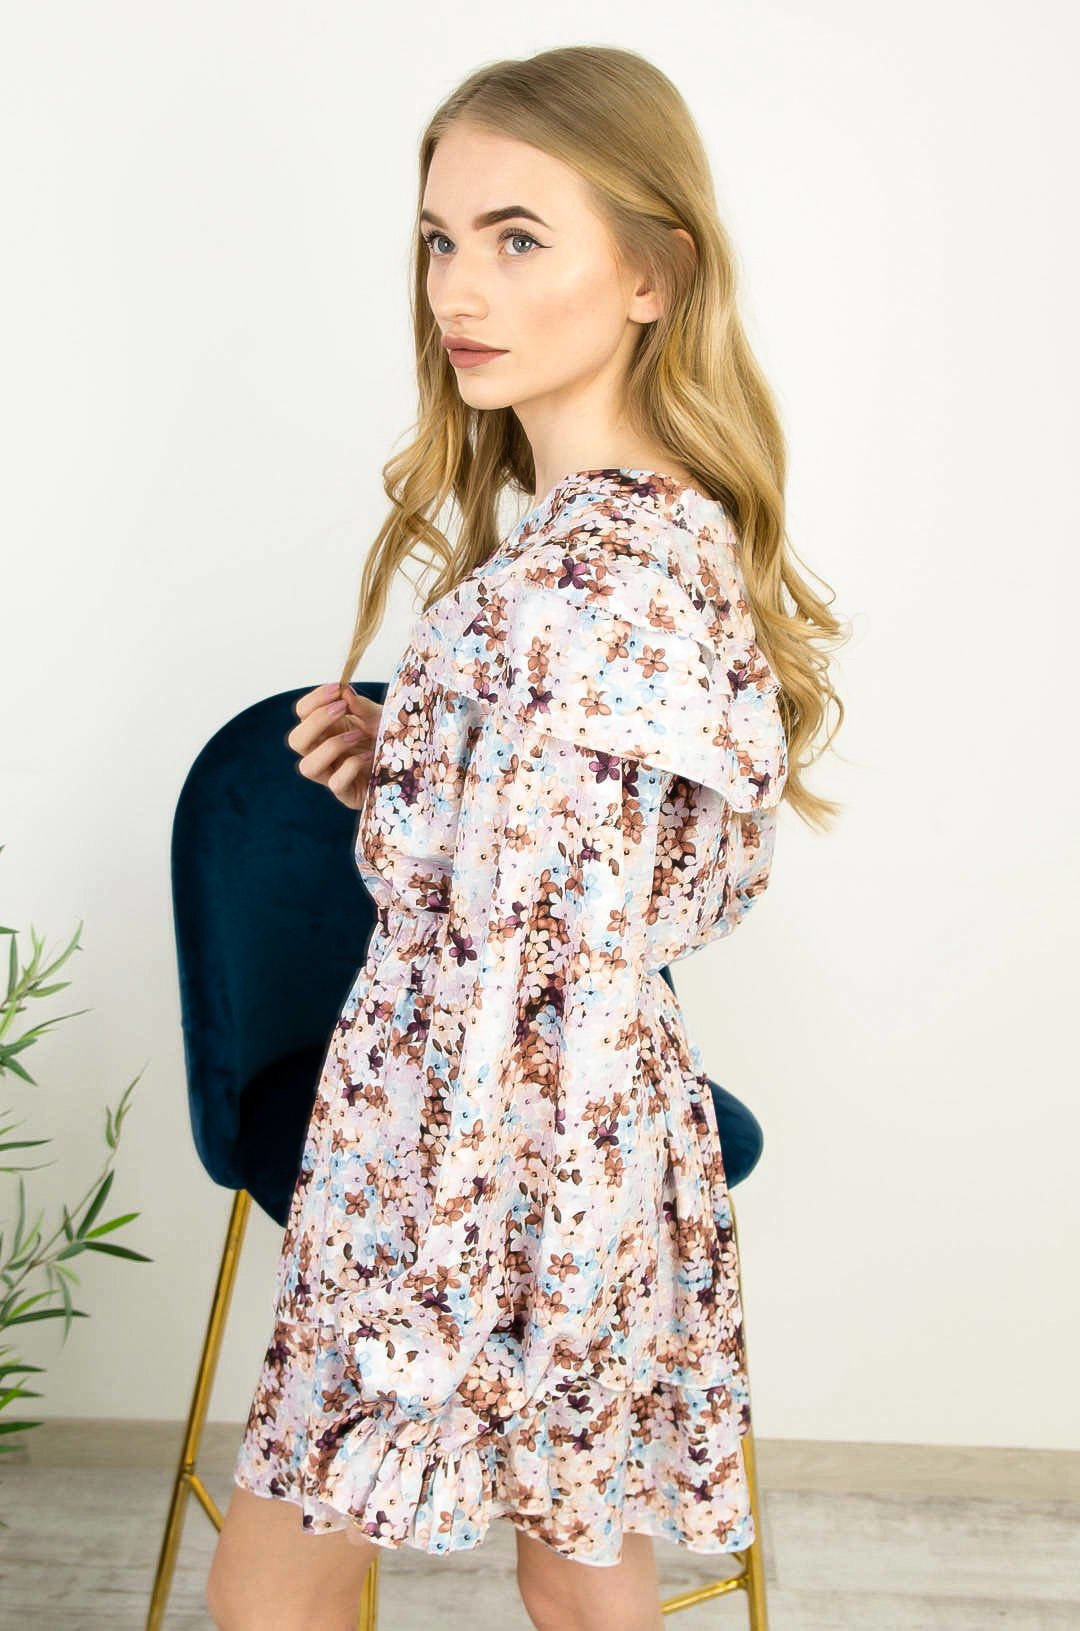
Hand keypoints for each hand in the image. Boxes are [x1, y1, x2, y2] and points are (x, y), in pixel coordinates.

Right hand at [287, 681, 382, 811]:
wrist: (413, 763)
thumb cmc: (392, 738)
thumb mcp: (379, 717)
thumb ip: (361, 705)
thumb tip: (344, 691)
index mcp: (326, 730)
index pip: (302, 714)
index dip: (314, 700)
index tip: (336, 688)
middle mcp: (323, 753)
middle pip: (296, 740)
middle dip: (316, 721)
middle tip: (342, 708)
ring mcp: (333, 775)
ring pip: (307, 767)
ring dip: (331, 746)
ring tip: (357, 735)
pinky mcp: (347, 794)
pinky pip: (335, 784)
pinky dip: (351, 767)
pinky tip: (369, 756)